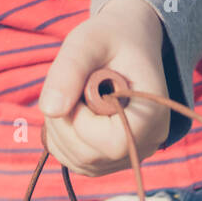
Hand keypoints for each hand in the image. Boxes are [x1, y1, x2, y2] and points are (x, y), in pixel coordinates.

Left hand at [39, 0, 170, 177]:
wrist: (129, 44)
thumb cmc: (112, 38)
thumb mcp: (89, 40)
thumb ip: (70, 69)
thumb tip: (49, 110)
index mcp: (152, 116)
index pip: (111, 143)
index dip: (80, 121)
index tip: (77, 88)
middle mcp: (145, 145)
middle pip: (90, 157)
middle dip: (64, 123)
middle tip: (67, 85)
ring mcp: (128, 157)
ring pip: (79, 162)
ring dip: (60, 130)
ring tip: (73, 94)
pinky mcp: (110, 161)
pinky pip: (75, 162)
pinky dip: (62, 138)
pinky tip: (72, 110)